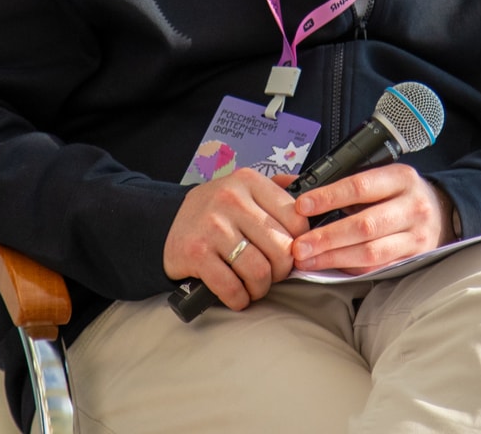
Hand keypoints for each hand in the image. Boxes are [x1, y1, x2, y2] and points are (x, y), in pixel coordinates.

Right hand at [163, 170, 308, 310]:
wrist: (166, 222)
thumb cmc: (215, 211)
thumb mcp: (244, 189)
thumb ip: (278, 190)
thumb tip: (313, 200)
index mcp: (249, 181)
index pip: (296, 219)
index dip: (299, 244)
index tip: (289, 253)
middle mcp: (231, 199)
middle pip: (282, 249)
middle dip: (281, 271)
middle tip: (272, 274)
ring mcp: (212, 226)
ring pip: (259, 271)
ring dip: (260, 288)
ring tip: (254, 286)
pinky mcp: (196, 253)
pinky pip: (231, 287)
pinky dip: (239, 299)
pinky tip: (237, 295)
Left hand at [289, 164, 450, 274]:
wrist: (441, 212)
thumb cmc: (397, 193)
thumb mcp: (377, 177)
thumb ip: (336, 182)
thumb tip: (286, 184)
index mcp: (400, 178)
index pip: (361, 186)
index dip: (329, 197)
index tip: (301, 206)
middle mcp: (412, 206)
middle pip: (365, 224)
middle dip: (327, 237)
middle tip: (298, 246)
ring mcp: (416, 236)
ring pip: (371, 251)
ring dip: (334, 258)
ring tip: (307, 260)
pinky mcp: (413, 259)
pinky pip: (377, 268)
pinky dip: (350, 269)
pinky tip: (329, 267)